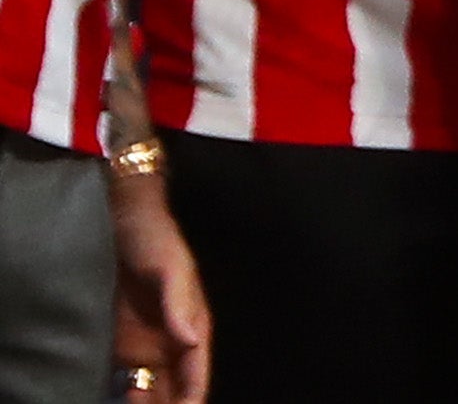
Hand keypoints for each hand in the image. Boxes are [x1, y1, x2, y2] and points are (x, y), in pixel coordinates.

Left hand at [109, 157, 208, 402]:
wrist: (115, 218)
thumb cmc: (152, 236)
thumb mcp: (170, 265)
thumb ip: (180, 301)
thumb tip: (191, 339)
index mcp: (191, 321)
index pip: (196, 368)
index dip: (194, 393)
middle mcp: (171, 337)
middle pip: (176, 383)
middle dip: (172, 402)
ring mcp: (145, 341)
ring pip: (152, 385)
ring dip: (149, 400)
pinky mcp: (120, 342)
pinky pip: (126, 377)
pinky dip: (125, 393)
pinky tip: (117, 400)